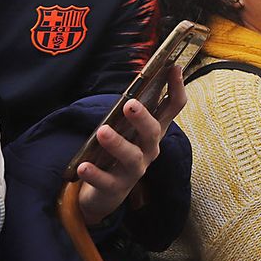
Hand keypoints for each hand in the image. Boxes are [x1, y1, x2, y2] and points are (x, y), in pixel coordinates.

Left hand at [77, 67, 186, 226]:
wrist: (106, 193)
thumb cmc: (118, 152)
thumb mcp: (129, 130)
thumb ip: (133, 110)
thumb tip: (136, 81)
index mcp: (154, 131)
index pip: (173, 108)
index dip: (176, 89)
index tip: (175, 68)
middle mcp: (149, 149)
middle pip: (153, 133)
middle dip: (143, 118)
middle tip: (130, 104)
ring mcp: (134, 170)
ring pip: (131, 157)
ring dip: (117, 143)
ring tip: (102, 131)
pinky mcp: (116, 187)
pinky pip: (106, 181)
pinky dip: (95, 174)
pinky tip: (83, 167)